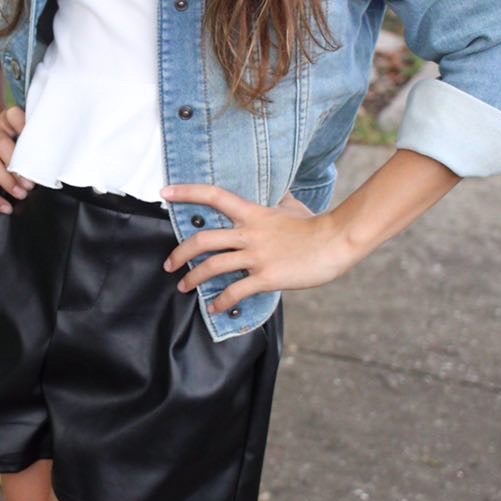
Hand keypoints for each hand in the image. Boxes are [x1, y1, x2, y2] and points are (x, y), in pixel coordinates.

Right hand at [0, 106, 34, 212]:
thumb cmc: (4, 140)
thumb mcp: (14, 131)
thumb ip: (29, 141)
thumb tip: (50, 165)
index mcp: (4, 121)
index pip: (13, 116)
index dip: (23, 124)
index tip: (36, 138)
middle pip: (1, 143)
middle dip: (17, 164)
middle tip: (32, 182)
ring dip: (7, 180)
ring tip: (21, 194)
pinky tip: (5, 207)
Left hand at [161, 183, 353, 315]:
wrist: (336, 242)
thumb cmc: (316, 225)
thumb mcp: (292, 206)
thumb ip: (277, 202)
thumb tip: (278, 195)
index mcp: (253, 213)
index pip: (213, 196)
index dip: (186, 192)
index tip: (164, 193)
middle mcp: (249, 234)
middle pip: (202, 240)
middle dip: (180, 254)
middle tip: (169, 265)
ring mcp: (256, 256)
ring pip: (212, 267)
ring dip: (193, 279)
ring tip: (184, 287)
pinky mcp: (266, 277)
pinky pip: (235, 291)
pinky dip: (221, 302)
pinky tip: (215, 308)